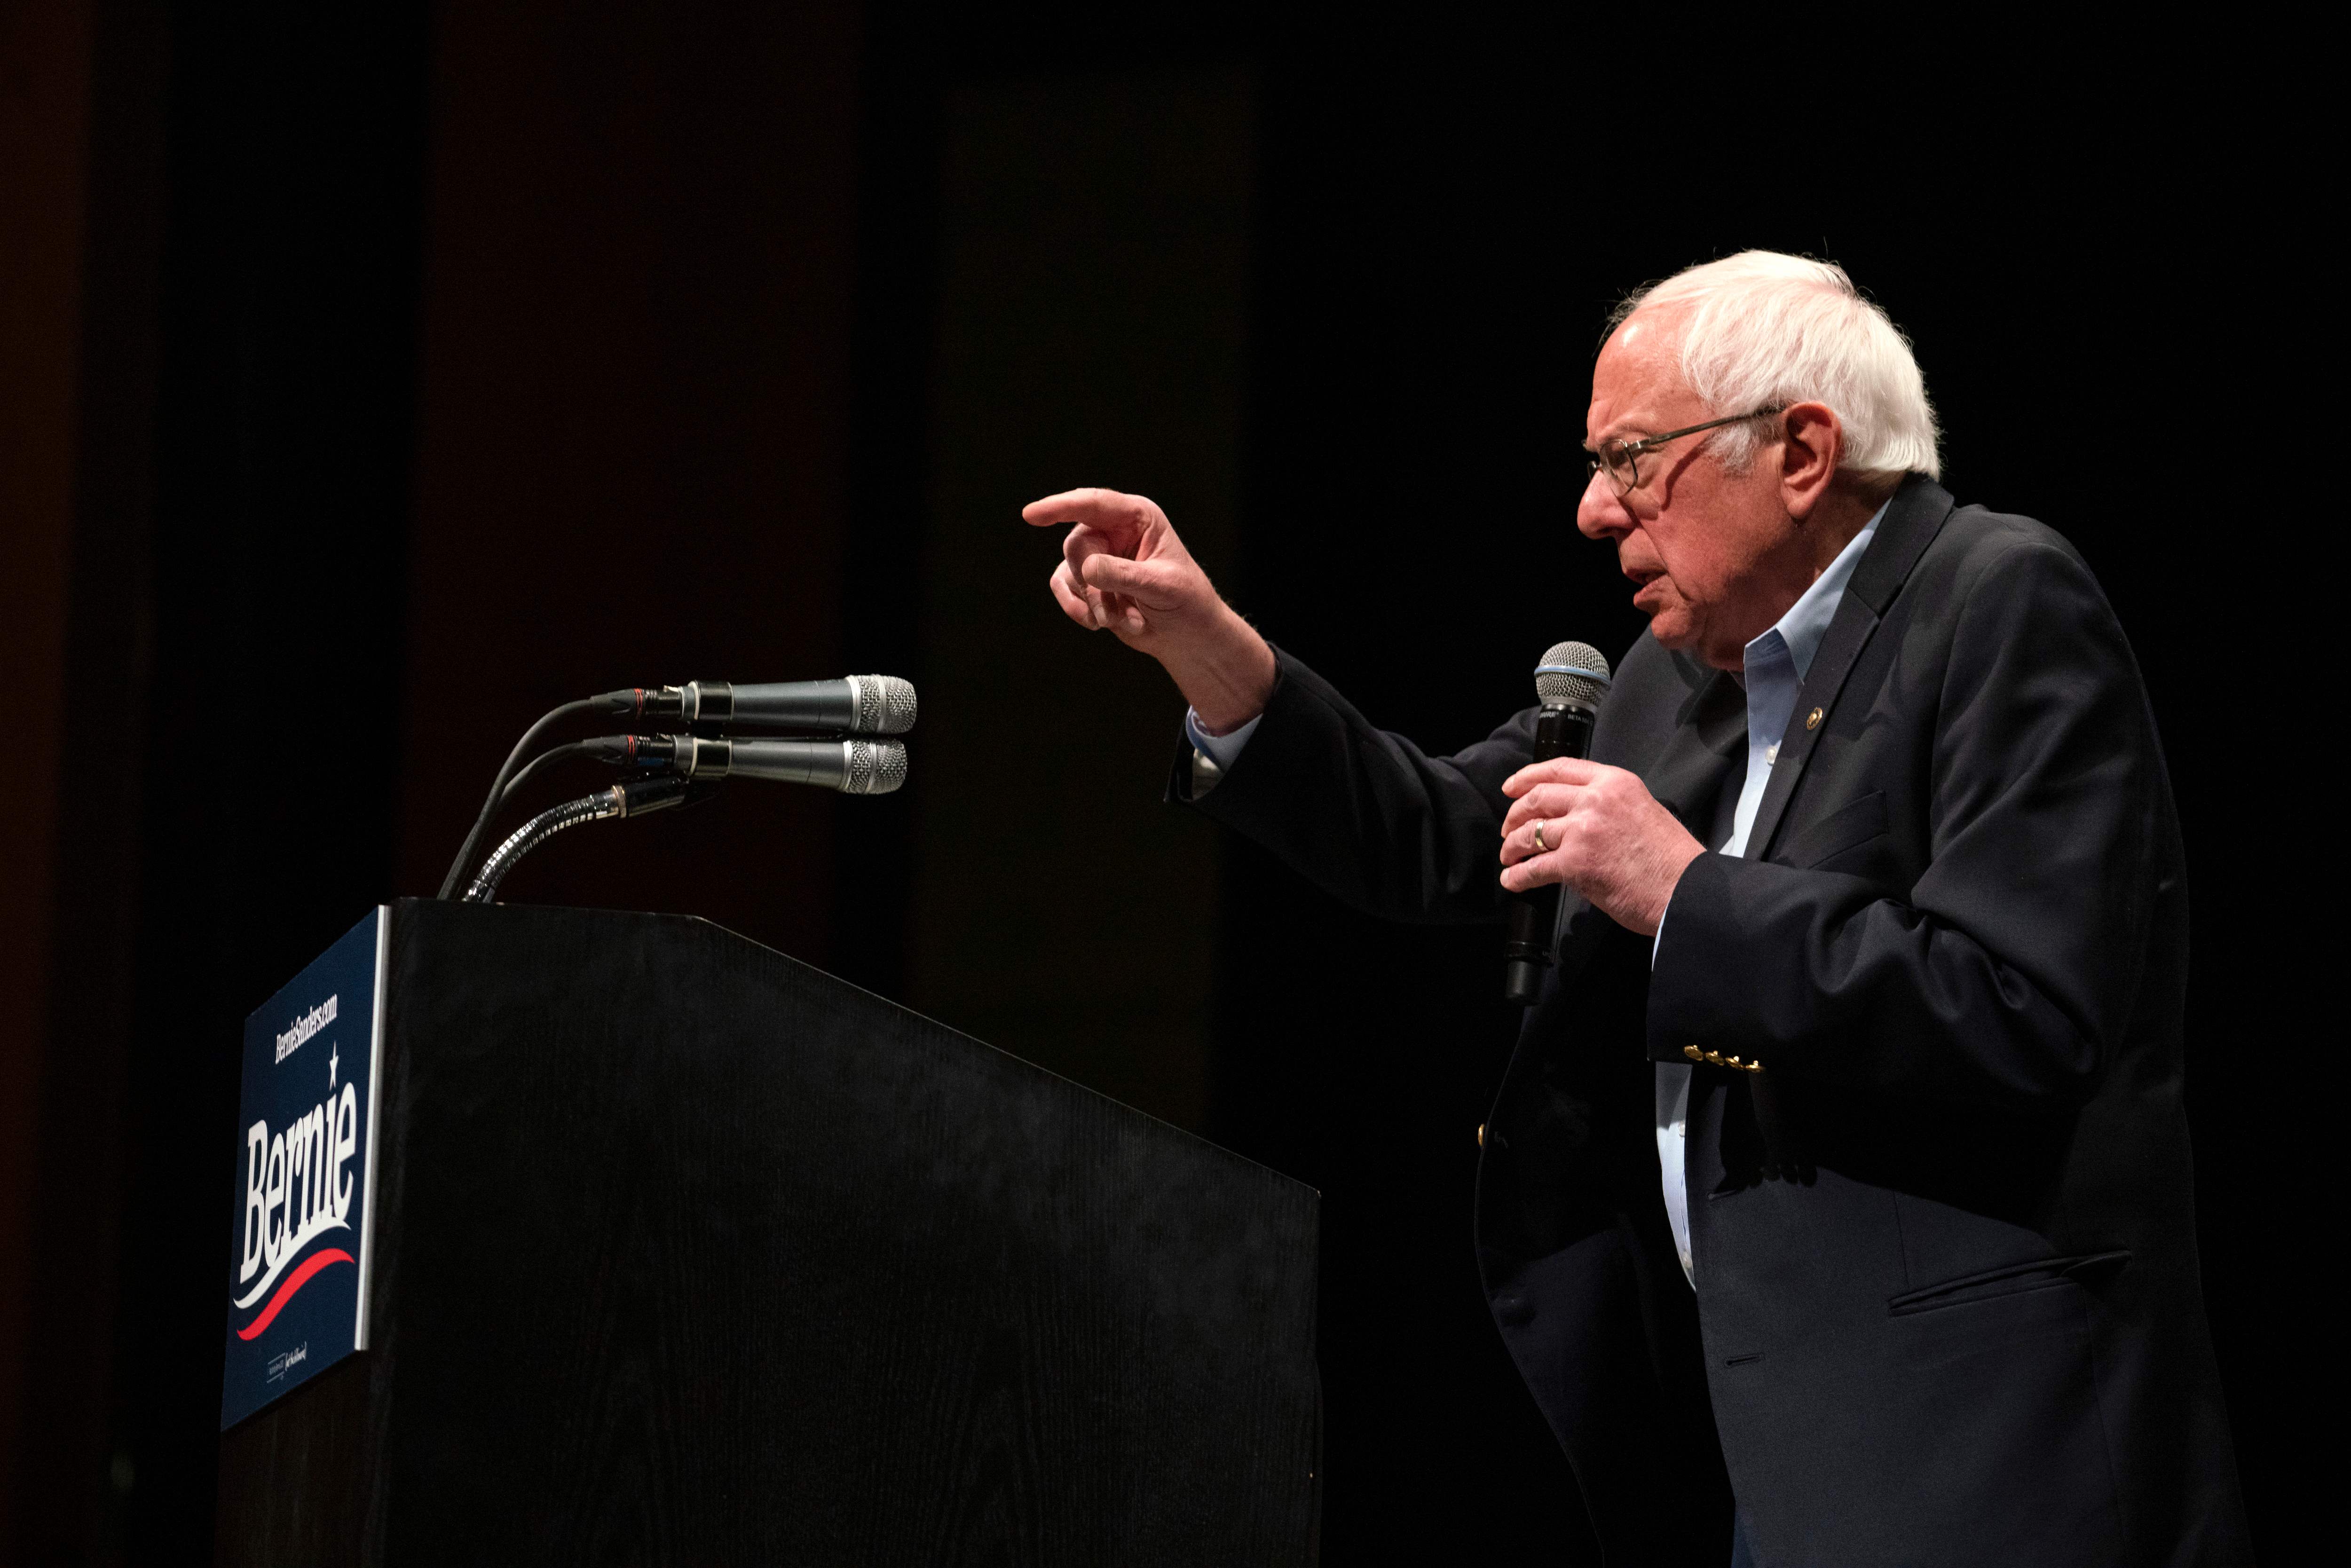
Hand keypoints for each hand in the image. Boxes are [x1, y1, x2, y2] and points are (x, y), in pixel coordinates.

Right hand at [1023, 487, 1274, 732]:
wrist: (1186, 634)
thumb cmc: (1185, 602)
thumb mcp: (1161, 586)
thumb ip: (1124, 575)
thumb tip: (1086, 569)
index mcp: (1137, 517)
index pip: (1092, 504)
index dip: (1059, 507)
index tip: (1030, 515)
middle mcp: (1114, 529)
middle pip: (1076, 546)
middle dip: (1093, 585)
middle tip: (1116, 611)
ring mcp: (1098, 554)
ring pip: (1070, 572)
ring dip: (1094, 603)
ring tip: (1123, 618)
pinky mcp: (1088, 579)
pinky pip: (1063, 588)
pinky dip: (1079, 610)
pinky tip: (1102, 623)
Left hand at [1498, 758, 1703, 935]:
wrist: (1686, 890)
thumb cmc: (1671, 859)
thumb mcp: (1643, 810)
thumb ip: (1609, 806)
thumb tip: (1577, 817)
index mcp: (1614, 782)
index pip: (1560, 769)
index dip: (1527, 777)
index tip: (1512, 787)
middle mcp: (1596, 800)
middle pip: (1538, 798)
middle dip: (1515, 815)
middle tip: (1509, 829)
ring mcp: (1583, 830)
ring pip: (1530, 832)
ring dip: (1513, 847)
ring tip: (1510, 857)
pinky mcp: (1576, 862)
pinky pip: (1534, 868)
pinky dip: (1517, 876)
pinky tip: (1512, 880)